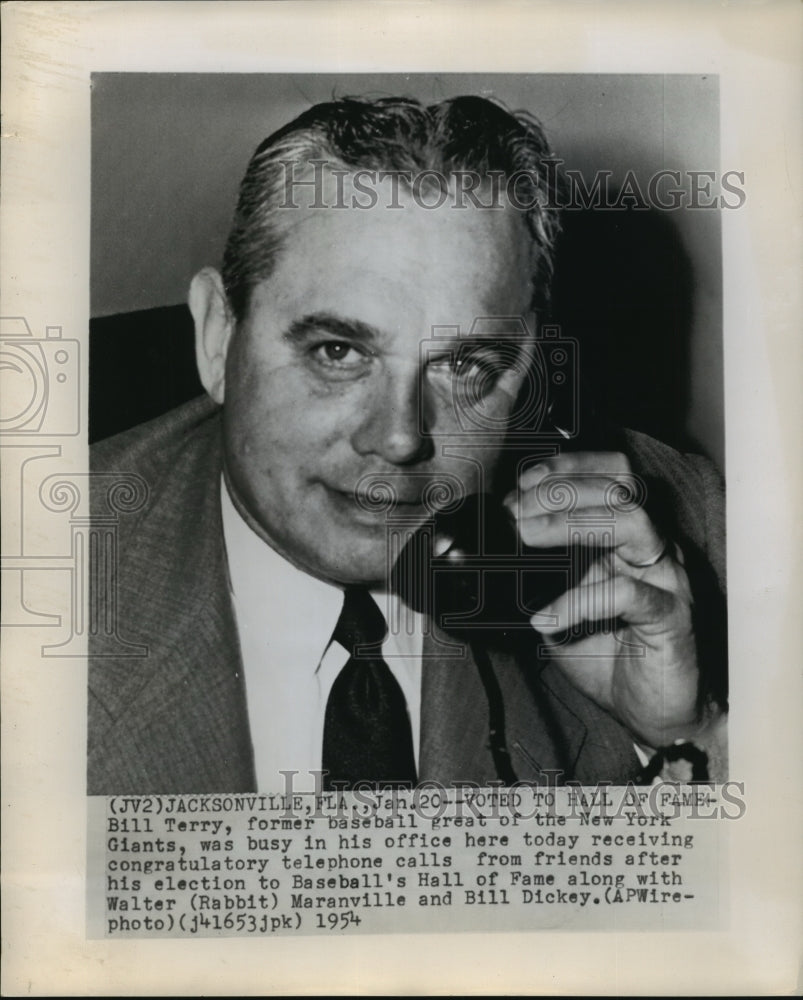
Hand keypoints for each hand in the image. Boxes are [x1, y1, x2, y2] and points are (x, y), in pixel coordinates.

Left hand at [505, 451, 704, 749]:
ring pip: (632, 521)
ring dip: (573, 522)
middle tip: (518, 512)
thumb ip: (538, 574)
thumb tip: (495, 547)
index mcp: (626, 537)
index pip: (611, 474)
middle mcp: (651, 548)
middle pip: (620, 487)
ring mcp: (666, 578)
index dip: (569, 467)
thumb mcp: (559, 604)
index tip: (523, 483)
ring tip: (529, 537)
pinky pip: (629, 594)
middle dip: (562, 488)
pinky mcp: (672, 616)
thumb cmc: (609, 653)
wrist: (651, 711)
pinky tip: (547, 618)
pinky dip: (581, 600)